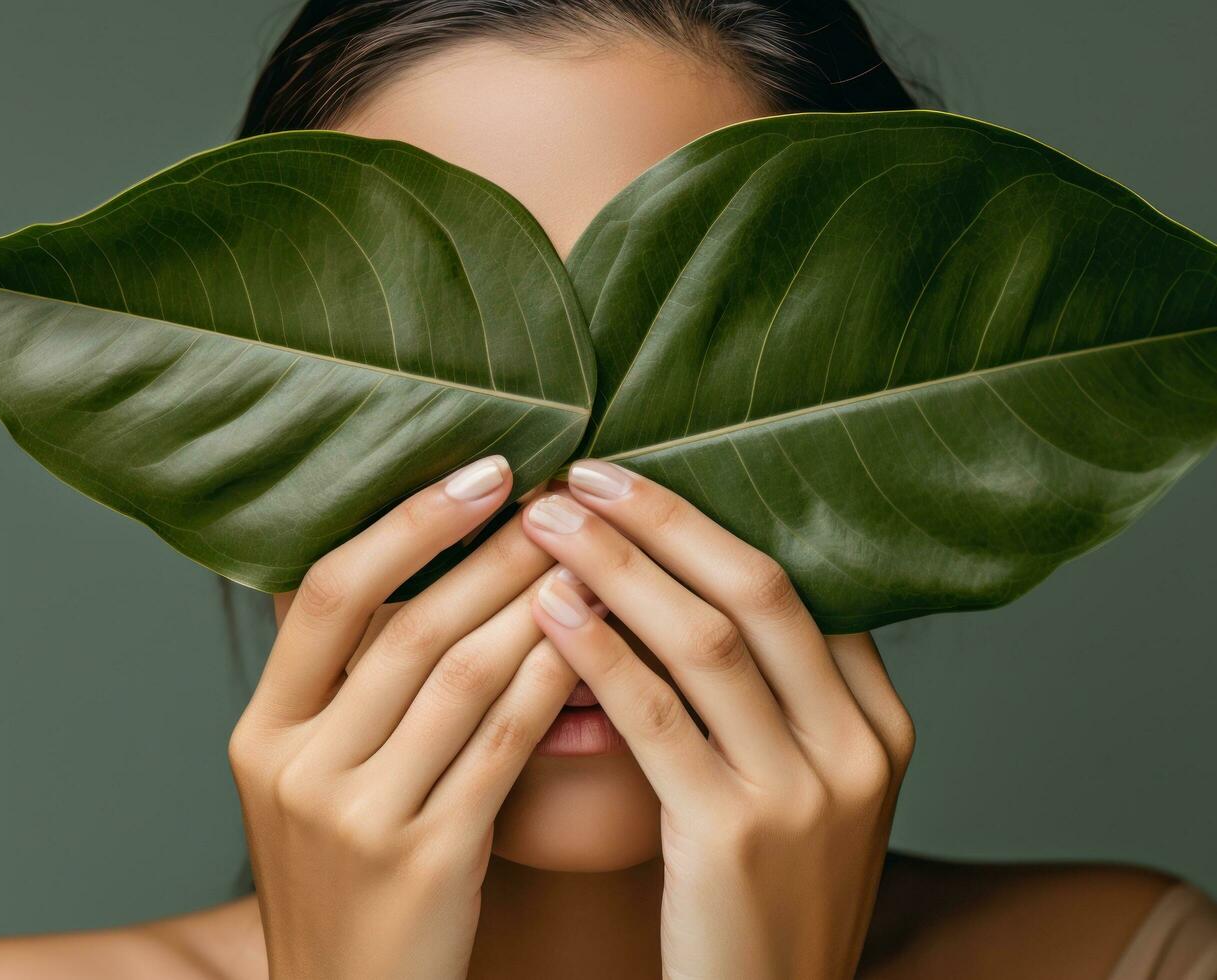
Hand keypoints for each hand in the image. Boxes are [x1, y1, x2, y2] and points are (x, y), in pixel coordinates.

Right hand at [228, 455, 586, 979]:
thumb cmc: (348, 875)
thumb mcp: (311, 780)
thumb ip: (347, 686)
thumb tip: (428, 564)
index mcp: (262, 733)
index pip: (325, 595)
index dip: (407, 523)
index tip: (484, 472)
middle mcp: (296, 767)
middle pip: (407, 628)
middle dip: (493, 556)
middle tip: (559, 502)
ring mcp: (356, 817)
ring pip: (461, 678)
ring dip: (533, 607)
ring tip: (588, 556)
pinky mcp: (423, 860)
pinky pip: (501, 745)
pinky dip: (551, 683)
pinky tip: (591, 641)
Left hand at [523, 462, 914, 979]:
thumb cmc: (765, 899)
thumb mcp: (805, 793)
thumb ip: (775, 700)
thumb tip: (683, 589)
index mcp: (879, 723)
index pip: (800, 587)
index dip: (708, 523)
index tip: (634, 478)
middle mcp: (857, 746)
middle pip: (760, 590)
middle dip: (666, 519)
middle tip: (585, 472)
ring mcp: (805, 793)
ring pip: (707, 641)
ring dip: (619, 568)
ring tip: (549, 520)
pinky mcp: (734, 839)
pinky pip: (656, 719)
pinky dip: (597, 652)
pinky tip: (546, 607)